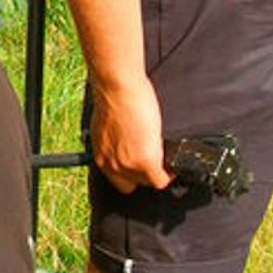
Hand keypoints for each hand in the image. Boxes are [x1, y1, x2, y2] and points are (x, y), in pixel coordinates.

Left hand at [90, 75, 170, 193]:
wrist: (117, 87)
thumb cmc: (113, 96)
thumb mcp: (106, 126)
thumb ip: (113, 140)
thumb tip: (125, 143)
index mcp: (100, 154)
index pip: (116, 180)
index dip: (132, 175)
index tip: (141, 169)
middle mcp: (111, 164)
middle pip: (133, 184)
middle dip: (145, 174)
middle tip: (157, 162)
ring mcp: (128, 164)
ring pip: (149, 182)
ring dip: (158, 172)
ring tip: (166, 160)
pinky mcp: (145, 161)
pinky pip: (161, 179)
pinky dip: (169, 174)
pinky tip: (172, 165)